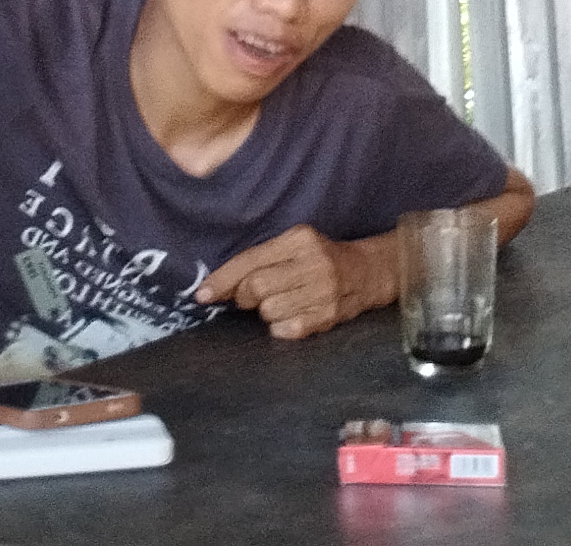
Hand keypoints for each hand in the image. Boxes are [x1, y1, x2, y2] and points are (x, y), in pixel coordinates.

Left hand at [194, 225, 393, 339]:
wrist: (368, 272)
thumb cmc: (320, 259)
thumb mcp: (294, 246)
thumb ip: (260, 261)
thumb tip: (217, 287)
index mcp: (299, 239)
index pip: (250, 260)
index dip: (222, 280)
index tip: (202, 295)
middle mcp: (312, 262)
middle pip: (256, 288)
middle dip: (245, 297)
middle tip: (250, 297)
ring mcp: (323, 291)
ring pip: (269, 311)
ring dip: (266, 312)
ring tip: (280, 302)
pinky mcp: (329, 316)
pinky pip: (286, 329)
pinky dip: (281, 326)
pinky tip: (291, 315)